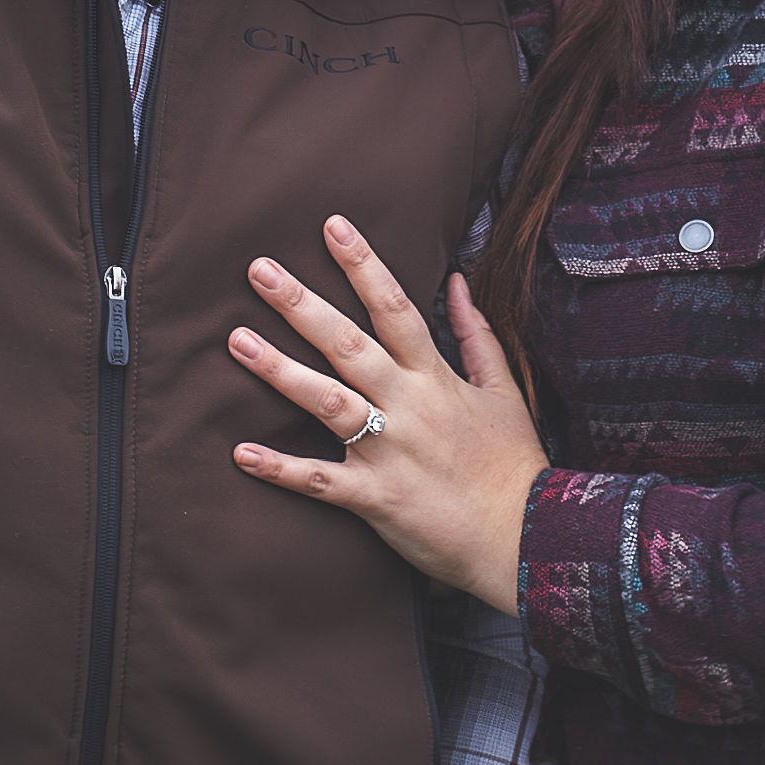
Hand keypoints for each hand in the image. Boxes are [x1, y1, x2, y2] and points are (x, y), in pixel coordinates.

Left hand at [228, 215, 546, 613]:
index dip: (363, 265)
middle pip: (348, 344)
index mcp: (435, 377)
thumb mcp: (503, 390)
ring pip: (327, 401)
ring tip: (237, 342)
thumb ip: (476, 334)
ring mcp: (389, 451)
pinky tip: (241, 453)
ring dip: (279, 371)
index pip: (395, 308)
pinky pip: (320, 480)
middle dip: (302, 304)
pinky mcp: (376, 497)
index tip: (332, 227)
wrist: (527, 537)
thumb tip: (459, 281)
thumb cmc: (514, 464)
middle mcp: (408, 406)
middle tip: (259, 270)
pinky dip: (281, 468)